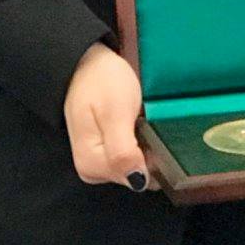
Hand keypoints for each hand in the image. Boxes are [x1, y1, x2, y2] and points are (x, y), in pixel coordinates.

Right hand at [63, 42, 147, 190]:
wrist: (87, 62)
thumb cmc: (101, 82)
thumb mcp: (114, 113)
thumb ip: (122, 151)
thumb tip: (137, 182)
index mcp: (92, 166)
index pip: (138, 179)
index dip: (154, 159)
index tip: (157, 133)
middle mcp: (94, 171)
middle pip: (139, 175)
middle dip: (152, 153)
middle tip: (149, 121)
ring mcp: (100, 162)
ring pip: (139, 165)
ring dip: (149, 147)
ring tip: (145, 120)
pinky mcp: (107, 151)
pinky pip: (134, 155)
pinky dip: (144, 142)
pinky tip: (142, 124)